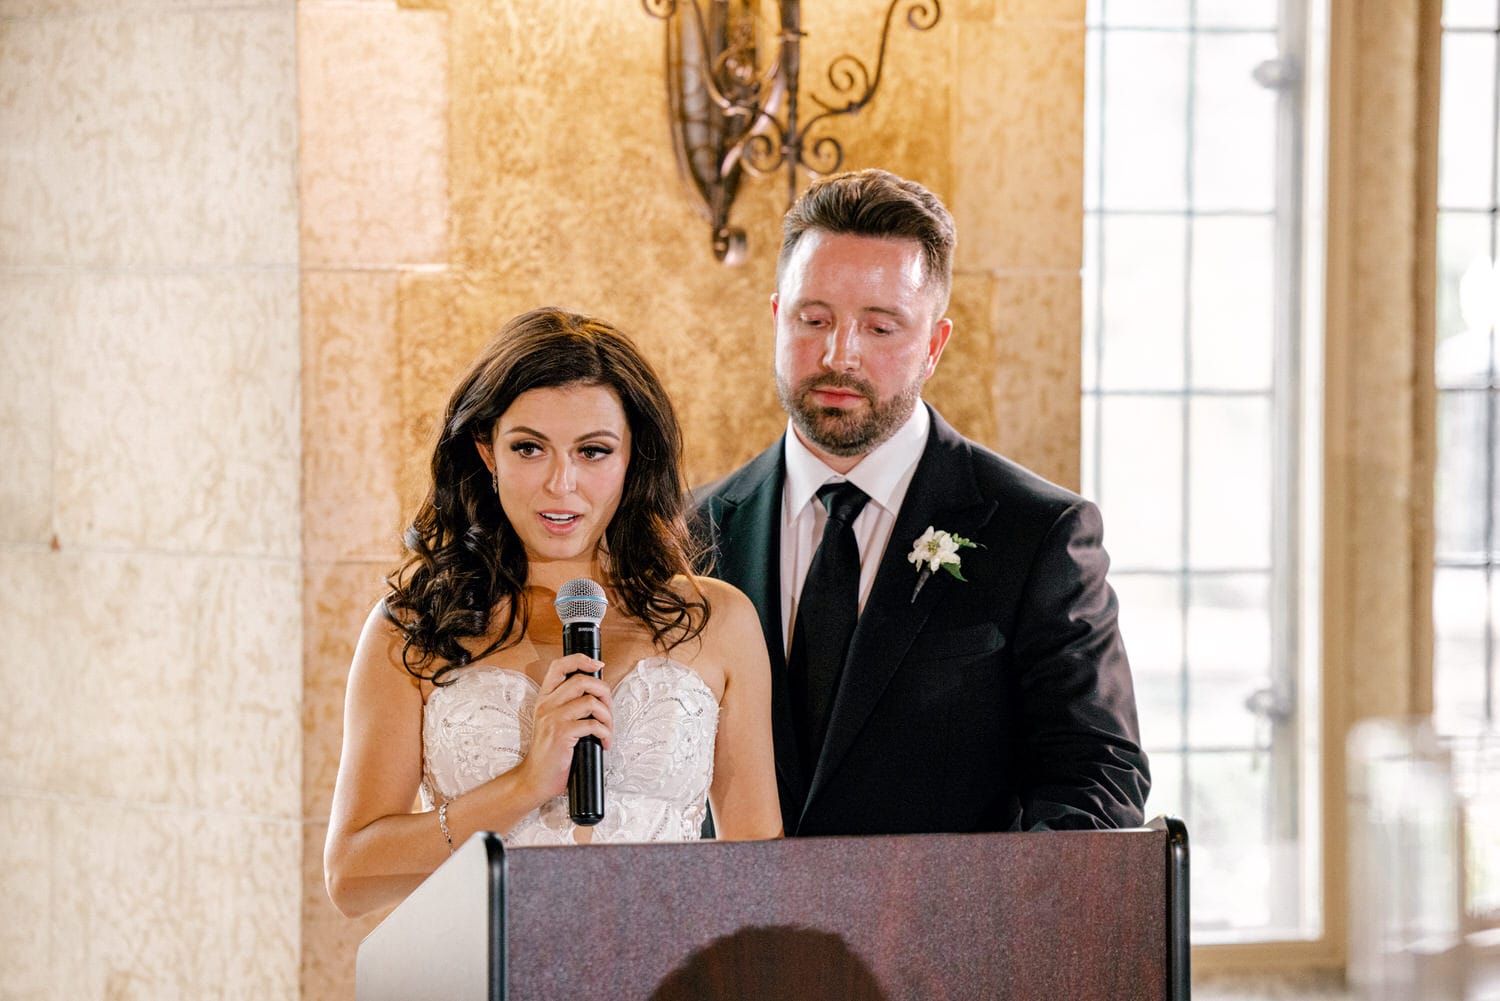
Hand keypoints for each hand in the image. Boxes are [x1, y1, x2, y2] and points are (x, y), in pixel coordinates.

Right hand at [519, 653, 612, 800]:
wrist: (535, 779)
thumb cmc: (549, 753)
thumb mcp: (552, 723)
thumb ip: (568, 706)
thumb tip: (596, 694)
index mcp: (544, 699)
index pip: (559, 666)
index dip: (580, 660)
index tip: (598, 665)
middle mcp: (547, 705)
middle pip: (582, 680)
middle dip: (604, 692)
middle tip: (608, 710)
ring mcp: (553, 718)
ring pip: (591, 701)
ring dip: (607, 716)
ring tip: (608, 730)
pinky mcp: (562, 734)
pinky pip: (593, 725)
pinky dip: (605, 734)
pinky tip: (604, 743)